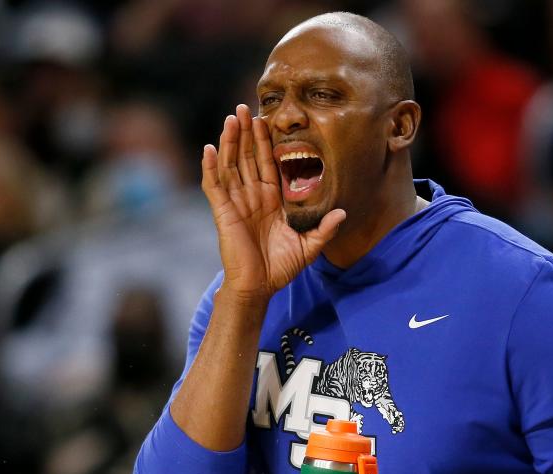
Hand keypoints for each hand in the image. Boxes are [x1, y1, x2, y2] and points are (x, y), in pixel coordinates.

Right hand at [201, 104, 345, 302]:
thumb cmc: (280, 269)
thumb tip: (343, 213)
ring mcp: (236, 203)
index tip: (268, 120)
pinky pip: (214, 186)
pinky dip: (210, 167)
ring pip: (231, 165)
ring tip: (231, 118)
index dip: (267, 143)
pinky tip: (209, 148)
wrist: (258, 288)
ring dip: (230, 141)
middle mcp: (251, 197)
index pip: (268, 164)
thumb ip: (324, 229)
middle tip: (246, 107)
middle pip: (247, 158)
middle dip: (247, 133)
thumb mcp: (308, 247)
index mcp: (271, 201)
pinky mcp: (223, 212)